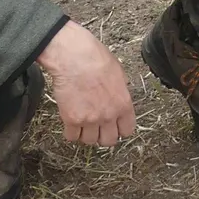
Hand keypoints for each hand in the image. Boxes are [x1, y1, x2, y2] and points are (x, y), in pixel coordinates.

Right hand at [35, 20, 135, 146]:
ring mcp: (90, 119)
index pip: (127, 131)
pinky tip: (71, 123)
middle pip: (108, 141)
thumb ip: (120, 92)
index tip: (114, 127)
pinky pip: (72, 136)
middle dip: (103, 135)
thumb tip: (117, 98)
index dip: (120, 130)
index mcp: (123, 104)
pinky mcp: (71, 120)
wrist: (74, 57)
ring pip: (89, 141)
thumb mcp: (119, 74)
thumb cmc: (95, 58)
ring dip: (86, 134)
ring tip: (83, 123)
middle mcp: (108, 115)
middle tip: (97, 128)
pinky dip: (71, 132)